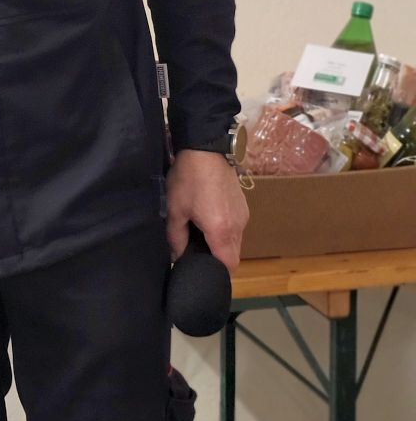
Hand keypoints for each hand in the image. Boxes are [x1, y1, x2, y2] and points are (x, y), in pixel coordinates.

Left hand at [166, 149, 249, 269]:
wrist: (206, 148)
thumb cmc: (188, 178)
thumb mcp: (176, 209)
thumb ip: (176, 238)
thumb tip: (177, 257)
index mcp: (222, 231)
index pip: (228, 266)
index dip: (216, 272)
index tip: (202, 271)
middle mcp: (238, 226)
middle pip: (233, 256)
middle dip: (217, 259)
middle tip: (197, 255)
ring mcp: (244, 215)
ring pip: (236, 242)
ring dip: (221, 244)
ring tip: (200, 235)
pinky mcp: (243, 205)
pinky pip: (237, 228)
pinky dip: (225, 231)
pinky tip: (208, 220)